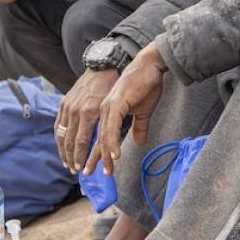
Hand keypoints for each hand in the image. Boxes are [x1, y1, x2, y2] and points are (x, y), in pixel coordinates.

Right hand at [54, 69, 118, 171]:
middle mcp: (76, 111)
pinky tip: (62, 148)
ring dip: (63, 152)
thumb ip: (108, 127)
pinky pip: (58, 126)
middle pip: (70, 141)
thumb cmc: (112, 89)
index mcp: (89, 112)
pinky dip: (59, 139)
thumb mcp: (113, 107)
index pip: (82, 141)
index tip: (81, 169)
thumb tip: (108, 148)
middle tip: (74, 171)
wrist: (101, 68)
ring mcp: (67, 107)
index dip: (80, 156)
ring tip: (67, 164)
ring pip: (62, 135)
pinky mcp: (63, 104)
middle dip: (71, 158)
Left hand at [89, 44, 167, 175]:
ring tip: (106, 170)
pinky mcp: (117, 103)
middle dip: (94, 158)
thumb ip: (140, 127)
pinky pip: (113, 126)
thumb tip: (140, 142)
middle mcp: (104, 110)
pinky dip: (113, 141)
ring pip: (104, 135)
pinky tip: (114, 154)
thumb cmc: (147, 85)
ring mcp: (109, 106)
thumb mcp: (143, 111)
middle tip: (89, 174)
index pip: (100, 136)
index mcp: (108, 112)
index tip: (92, 169)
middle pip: (97, 139)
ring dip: (104, 154)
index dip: (96, 153)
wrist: (150, 65)